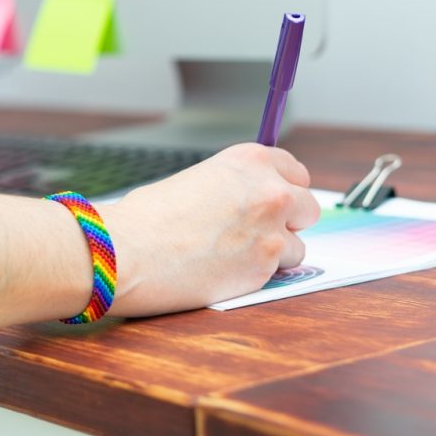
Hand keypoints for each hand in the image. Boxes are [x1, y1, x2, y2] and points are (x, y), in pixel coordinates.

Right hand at [98, 143, 319, 316]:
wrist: (128, 251)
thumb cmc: (147, 217)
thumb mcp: (197, 181)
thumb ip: (234, 188)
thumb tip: (248, 204)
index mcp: (250, 160)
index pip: (295, 171)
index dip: (282, 188)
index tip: (272, 202)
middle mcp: (269, 190)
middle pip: (308, 207)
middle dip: (287, 221)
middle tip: (255, 233)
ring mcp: (272, 230)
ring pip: (297, 245)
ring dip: (274, 252)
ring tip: (233, 256)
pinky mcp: (265, 268)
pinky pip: (281, 273)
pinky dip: (260, 275)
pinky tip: (227, 271)